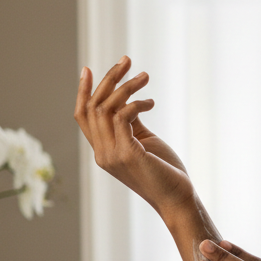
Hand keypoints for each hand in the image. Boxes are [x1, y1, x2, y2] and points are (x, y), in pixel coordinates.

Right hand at [74, 57, 192, 216]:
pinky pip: (122, 116)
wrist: (178, 199)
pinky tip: (151, 103)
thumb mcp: (143, 142)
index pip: (82, 117)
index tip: (88, 69)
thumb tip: (128, 101)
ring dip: (126, 86)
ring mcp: (111, 155)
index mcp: (103, 151)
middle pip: (92, 107)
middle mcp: (102, 153)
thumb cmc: (165, 171)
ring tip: (145, 76)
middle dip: (108, 79)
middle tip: (127, 60)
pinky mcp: (127, 154)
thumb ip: (131, 124)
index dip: (82, 92)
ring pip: (106, 108)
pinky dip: (136, 103)